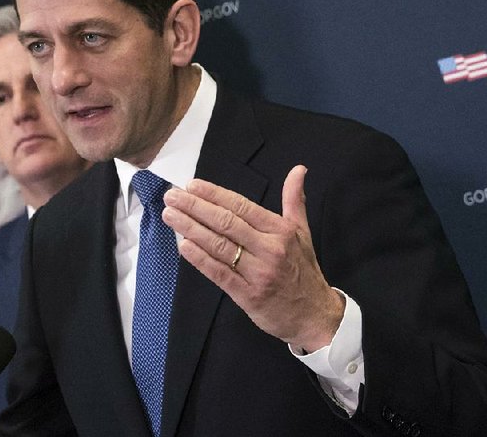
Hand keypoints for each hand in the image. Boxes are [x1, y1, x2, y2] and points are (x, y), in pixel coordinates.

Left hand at [162, 165, 343, 352]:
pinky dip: (200, 259)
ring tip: (171, 216)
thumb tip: (298, 169)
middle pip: (226, 223)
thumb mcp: (303, 232)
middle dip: (195, 207)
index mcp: (280, 231)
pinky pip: (220, 273)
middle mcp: (269, 249)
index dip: (214, 195)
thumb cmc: (304, 270)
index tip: (192, 185)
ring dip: (191, 229)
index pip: (241, 207)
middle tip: (172, 196)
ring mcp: (258, 273)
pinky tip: (183, 246)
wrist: (315, 316)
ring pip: (219, 246)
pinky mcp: (248, 296)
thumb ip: (294, 200)